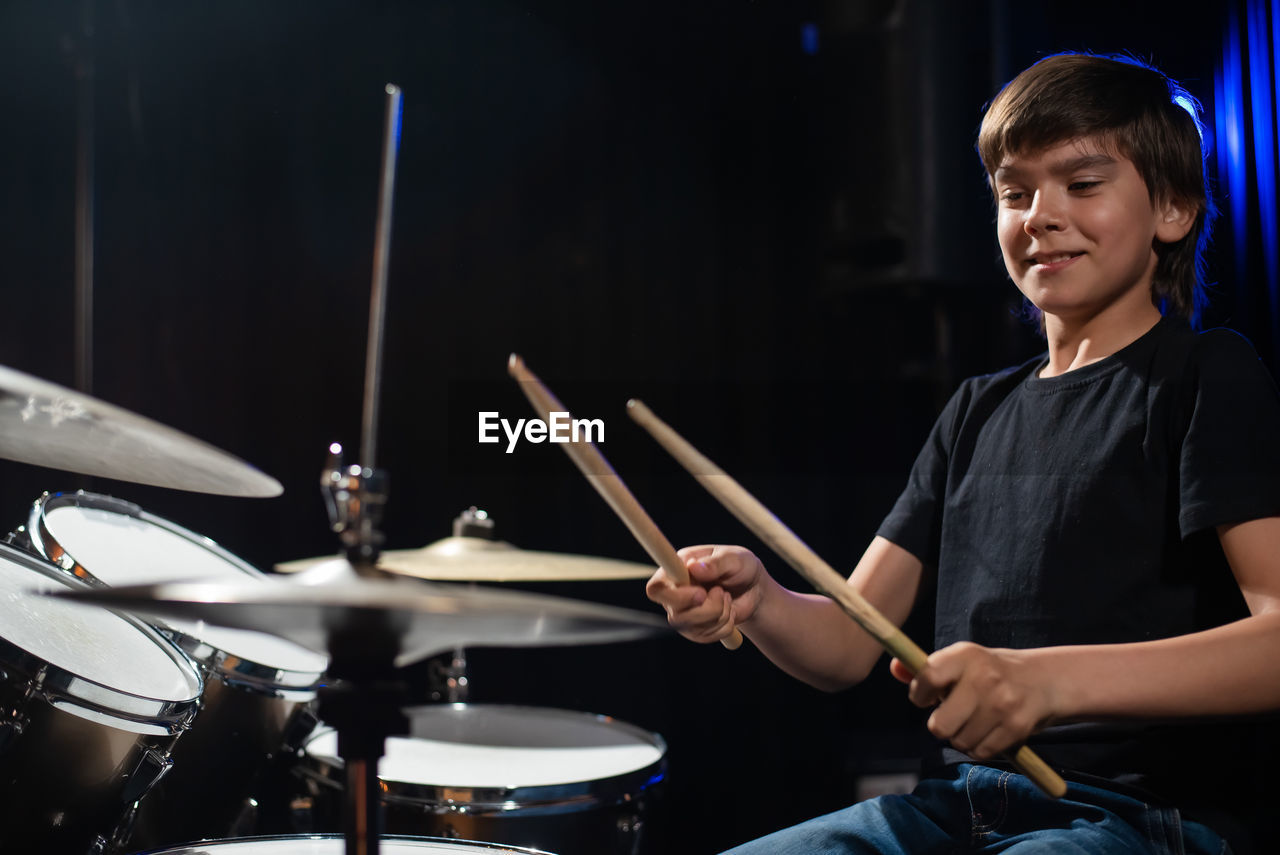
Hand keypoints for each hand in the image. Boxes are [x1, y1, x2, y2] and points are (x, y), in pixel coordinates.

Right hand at [645, 545, 767, 643]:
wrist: (753, 589)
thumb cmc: (740, 566)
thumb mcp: (734, 558)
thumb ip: (715, 563)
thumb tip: (694, 567)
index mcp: (676, 569)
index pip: (656, 588)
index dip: (675, 596)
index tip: (701, 594)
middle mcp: (674, 592)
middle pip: (674, 614)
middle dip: (706, 610)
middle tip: (722, 593)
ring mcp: (682, 612)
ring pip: (691, 627)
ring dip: (719, 614)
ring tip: (728, 597)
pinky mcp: (694, 629)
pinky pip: (704, 637)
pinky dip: (724, 626)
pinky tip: (729, 612)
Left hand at [890, 642, 1057, 759]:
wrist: (1042, 680)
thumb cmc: (988, 671)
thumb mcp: (959, 661)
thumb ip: (925, 669)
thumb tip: (895, 668)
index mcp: (965, 655)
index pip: (927, 677)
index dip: (919, 694)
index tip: (926, 698)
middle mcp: (984, 678)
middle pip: (939, 726)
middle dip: (940, 725)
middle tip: (952, 715)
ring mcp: (1002, 704)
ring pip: (959, 742)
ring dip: (961, 737)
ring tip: (973, 720)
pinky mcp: (1016, 728)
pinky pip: (980, 752)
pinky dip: (979, 747)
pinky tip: (987, 730)